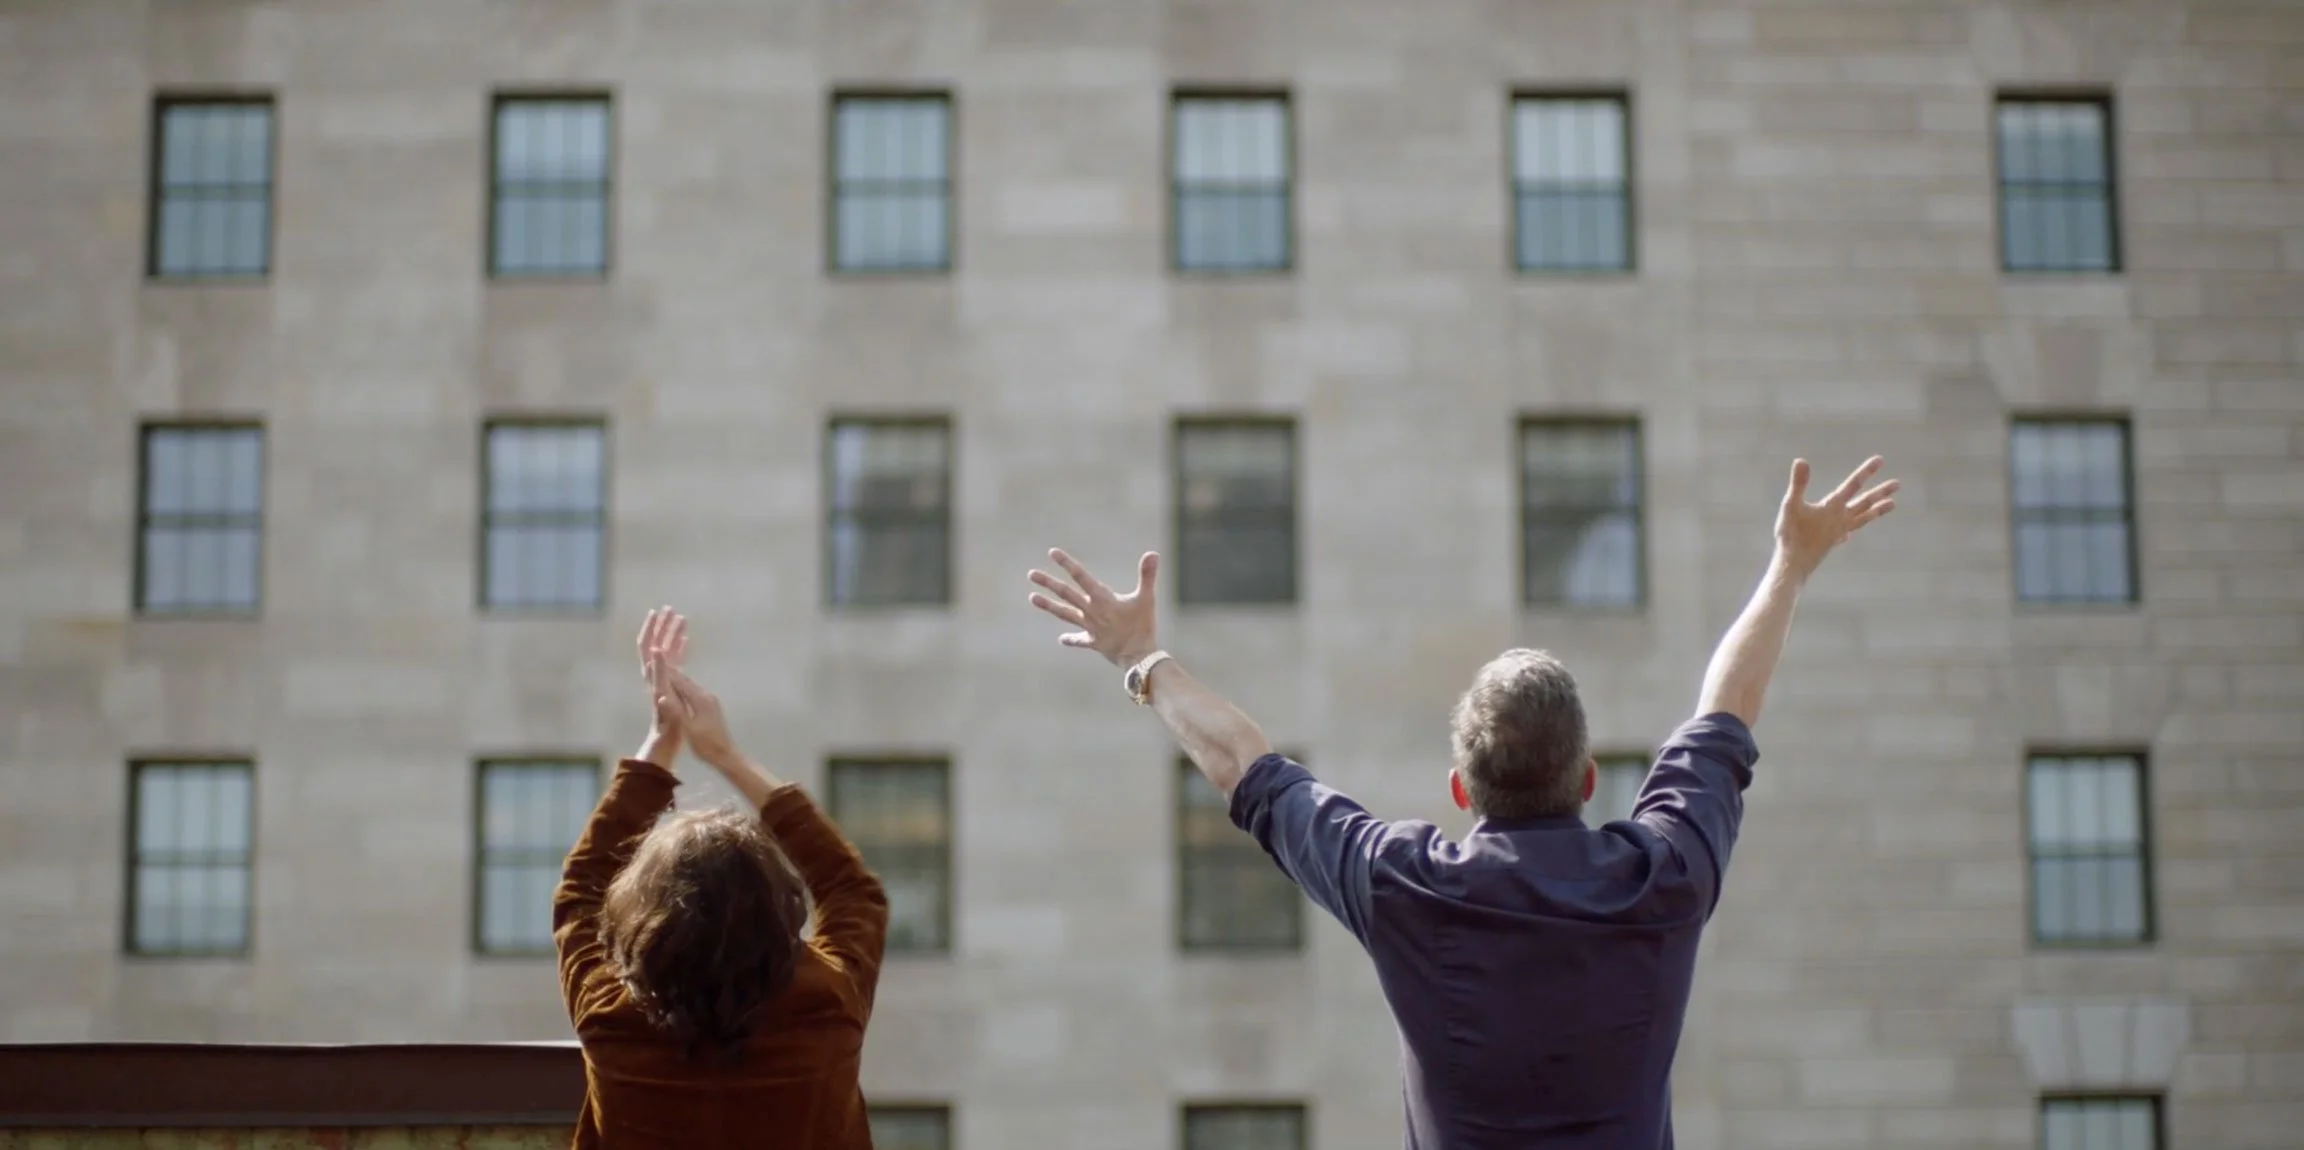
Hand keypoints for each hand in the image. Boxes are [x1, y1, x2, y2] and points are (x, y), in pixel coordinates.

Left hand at [635, 608, 690, 763]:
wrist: (665, 741)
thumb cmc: (667, 724)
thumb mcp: (664, 697)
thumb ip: (660, 673)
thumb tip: (657, 649)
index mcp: (652, 676)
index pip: (647, 645)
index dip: (651, 628)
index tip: (658, 612)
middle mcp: (655, 674)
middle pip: (656, 644)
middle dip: (662, 625)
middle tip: (671, 609)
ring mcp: (663, 679)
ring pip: (666, 650)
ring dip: (672, 634)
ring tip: (682, 619)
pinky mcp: (671, 685)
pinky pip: (674, 661)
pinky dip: (679, 648)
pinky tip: (686, 640)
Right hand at [664, 669, 739, 770]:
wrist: (726, 755)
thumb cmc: (706, 745)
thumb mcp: (688, 730)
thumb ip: (676, 712)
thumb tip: (661, 697)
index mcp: (700, 700)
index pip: (680, 682)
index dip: (666, 674)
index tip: (652, 665)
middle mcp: (707, 696)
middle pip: (686, 682)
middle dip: (671, 675)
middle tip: (655, 666)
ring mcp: (711, 701)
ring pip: (691, 687)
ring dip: (677, 681)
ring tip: (663, 677)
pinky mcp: (711, 707)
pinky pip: (694, 693)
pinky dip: (683, 690)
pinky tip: (677, 693)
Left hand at [1027, 548, 1159, 667]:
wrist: (1138, 657)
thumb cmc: (1143, 626)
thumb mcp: (1147, 598)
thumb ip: (1147, 575)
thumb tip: (1153, 553)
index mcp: (1101, 599)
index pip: (1081, 576)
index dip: (1067, 563)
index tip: (1052, 553)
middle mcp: (1091, 611)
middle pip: (1066, 594)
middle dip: (1048, 583)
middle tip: (1031, 574)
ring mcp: (1090, 627)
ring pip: (1065, 614)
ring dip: (1049, 605)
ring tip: (1032, 598)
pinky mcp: (1093, 642)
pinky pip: (1079, 640)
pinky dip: (1071, 639)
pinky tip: (1062, 639)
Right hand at [1774, 456, 1898, 578]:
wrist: (1794, 565)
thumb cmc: (1792, 534)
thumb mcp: (1791, 505)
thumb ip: (1798, 483)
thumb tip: (1801, 460)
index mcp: (1833, 507)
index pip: (1852, 485)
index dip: (1865, 471)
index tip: (1880, 460)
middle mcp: (1841, 519)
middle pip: (1865, 503)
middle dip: (1880, 492)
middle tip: (1897, 484)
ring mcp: (1838, 532)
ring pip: (1863, 518)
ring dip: (1877, 510)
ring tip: (1892, 504)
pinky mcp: (1832, 543)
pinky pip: (1847, 533)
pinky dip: (1851, 530)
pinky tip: (1849, 535)